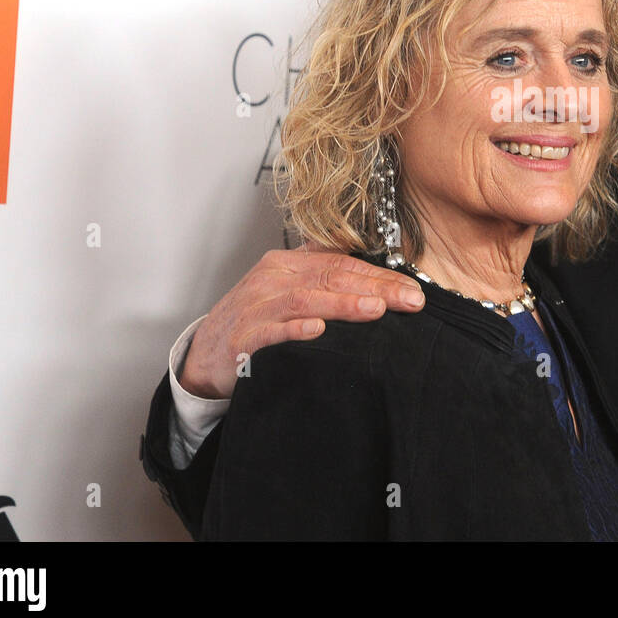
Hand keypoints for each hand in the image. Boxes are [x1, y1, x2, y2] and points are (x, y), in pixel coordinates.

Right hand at [178, 248, 424, 398]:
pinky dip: (295, 330)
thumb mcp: (287, 289)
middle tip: (410, 300)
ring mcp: (257, 307)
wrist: (205, 354)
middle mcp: (273, 279)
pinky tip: (318, 331)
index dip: (379, 274)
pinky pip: (271, 332)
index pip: (342, 263)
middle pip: (330, 277)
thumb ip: (322, 275)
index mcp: (288, 264)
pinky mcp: (243, 339)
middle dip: (375, 287)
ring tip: (376, 309)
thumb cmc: (254, 321)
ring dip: (343, 304)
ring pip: (305, 299)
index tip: (413, 288)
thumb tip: (372, 268)